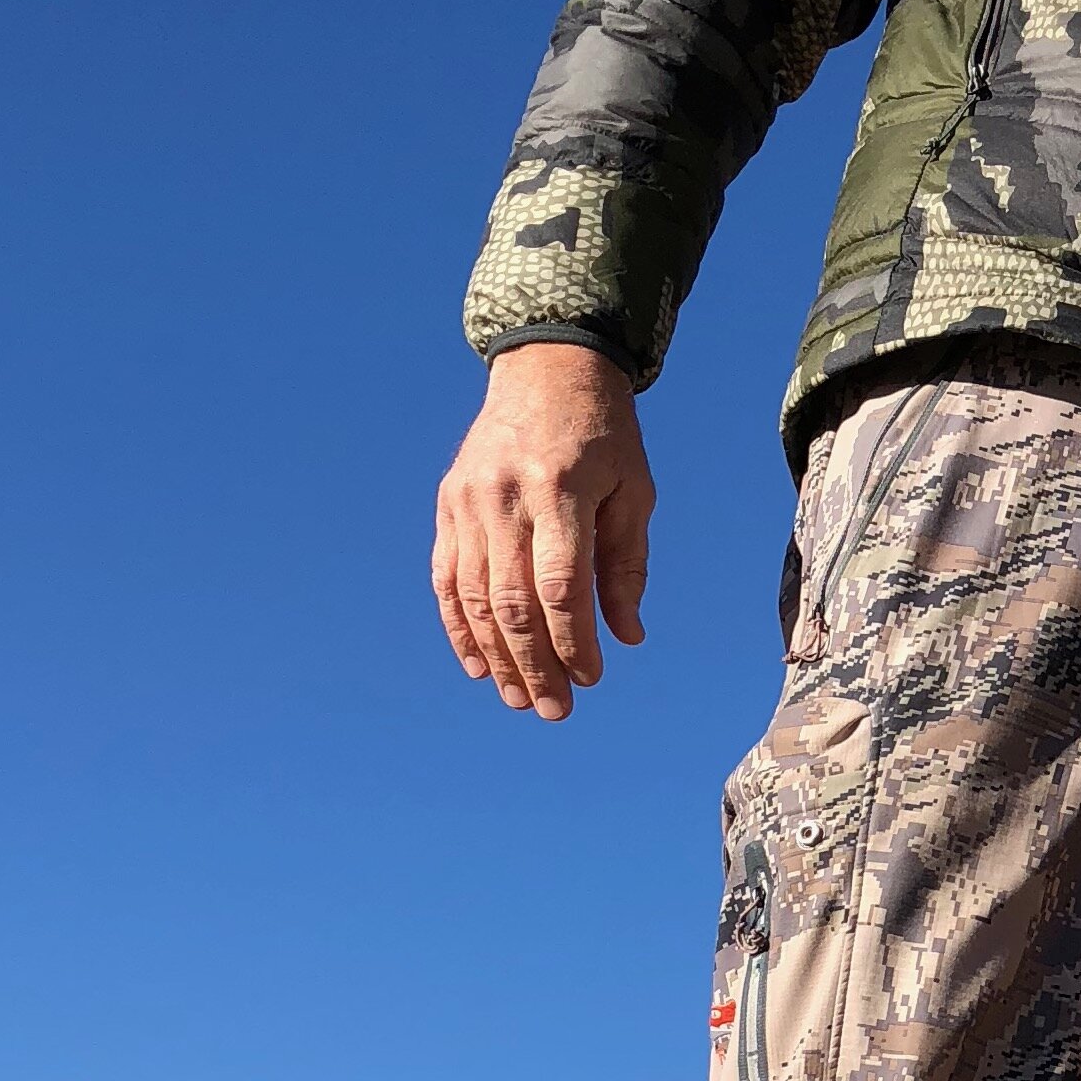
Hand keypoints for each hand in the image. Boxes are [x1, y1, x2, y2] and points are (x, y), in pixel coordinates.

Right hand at [432, 345, 654, 720]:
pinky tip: (479, 666)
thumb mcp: (634, 492)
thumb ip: (626, 565)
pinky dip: (459, 627)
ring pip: (474, 598)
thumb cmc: (604, 436)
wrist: (546, 371)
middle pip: (513, 603)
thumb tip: (625, 636)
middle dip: (535, 665)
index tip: (591, 678)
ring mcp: (468, 501)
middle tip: (555, 710)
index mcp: (559, 492)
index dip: (573, 641)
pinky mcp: (448, 505)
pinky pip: (446, 578)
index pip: (560, 587)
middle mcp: (505, 498)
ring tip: (521, 698)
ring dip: (497, 657)